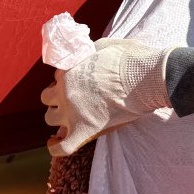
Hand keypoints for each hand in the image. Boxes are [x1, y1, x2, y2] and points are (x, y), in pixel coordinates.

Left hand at [40, 38, 171, 155]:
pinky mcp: (84, 130)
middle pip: (47, 98)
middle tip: (71, 101)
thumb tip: (91, 55)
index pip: (57, 78)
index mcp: (70, 70)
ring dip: (58, 119)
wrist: (146, 78)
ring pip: (50, 119)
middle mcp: (65, 91)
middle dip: (57, 99)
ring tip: (68, 120)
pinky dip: (56, 147)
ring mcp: (72, 112)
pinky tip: (55, 144)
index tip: (77, 85)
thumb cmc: (131, 59)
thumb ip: (92, 52)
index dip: (67, 81)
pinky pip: (62, 147)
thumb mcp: (106, 45)